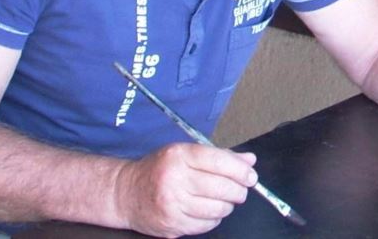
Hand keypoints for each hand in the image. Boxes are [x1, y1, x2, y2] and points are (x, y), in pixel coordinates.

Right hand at [117, 143, 256, 237]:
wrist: (126, 193)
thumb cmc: (158, 170)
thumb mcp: (184, 153)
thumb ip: (218, 156)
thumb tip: (249, 160)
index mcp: (179, 155)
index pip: (219, 161)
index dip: (241, 170)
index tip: (251, 176)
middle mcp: (175, 178)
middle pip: (222, 187)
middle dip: (238, 190)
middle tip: (240, 190)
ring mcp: (173, 204)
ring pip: (218, 208)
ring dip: (227, 206)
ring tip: (223, 200)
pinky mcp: (172, 224)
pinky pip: (207, 224)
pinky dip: (213, 218)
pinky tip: (207, 210)